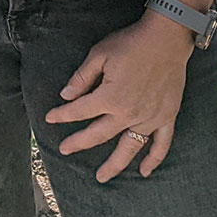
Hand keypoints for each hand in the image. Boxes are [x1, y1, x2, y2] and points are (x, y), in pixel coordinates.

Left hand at [42, 12, 192, 180]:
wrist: (166, 38)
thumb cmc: (131, 43)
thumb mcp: (99, 54)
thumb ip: (82, 77)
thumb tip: (66, 95)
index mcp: (110, 97)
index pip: (79, 111)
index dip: (62, 115)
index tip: (50, 119)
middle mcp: (128, 112)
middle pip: (99, 134)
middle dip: (79, 143)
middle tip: (65, 150)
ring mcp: (149, 117)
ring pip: (129, 148)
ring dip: (115, 164)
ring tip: (102, 177)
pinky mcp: (166, 116)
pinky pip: (161, 144)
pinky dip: (154, 159)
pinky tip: (145, 171)